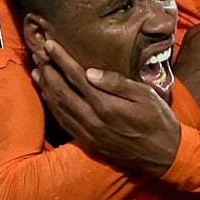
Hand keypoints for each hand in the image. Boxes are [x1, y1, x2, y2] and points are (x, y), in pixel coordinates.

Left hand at [32, 40, 180, 177]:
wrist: (162, 155)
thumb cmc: (158, 120)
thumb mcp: (145, 96)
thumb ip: (117, 83)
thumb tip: (90, 72)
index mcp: (105, 105)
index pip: (76, 77)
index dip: (61, 59)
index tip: (49, 44)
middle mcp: (91, 119)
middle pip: (62, 91)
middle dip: (48, 70)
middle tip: (37, 53)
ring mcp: (87, 133)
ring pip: (59, 107)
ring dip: (46, 87)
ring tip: (37, 71)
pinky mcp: (87, 142)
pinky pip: (64, 122)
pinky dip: (53, 107)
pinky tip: (48, 96)